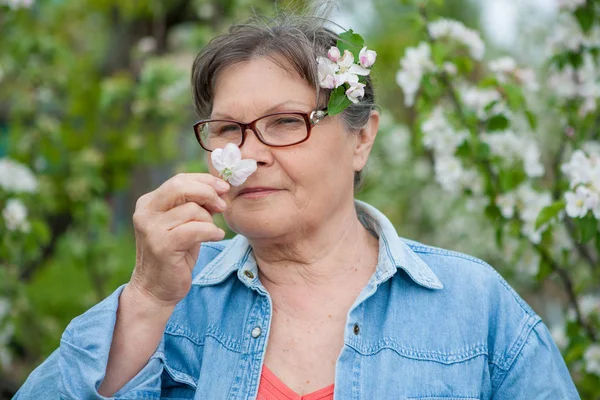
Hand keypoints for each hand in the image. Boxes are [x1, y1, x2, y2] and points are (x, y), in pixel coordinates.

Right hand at [129, 173, 228, 307]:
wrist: (156, 289)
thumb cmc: (175, 255)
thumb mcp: (183, 224)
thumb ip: (194, 205)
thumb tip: (219, 188)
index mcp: (149, 202)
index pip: (179, 180)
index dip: (205, 180)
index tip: (224, 187)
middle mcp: (146, 212)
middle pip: (181, 186)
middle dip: (208, 192)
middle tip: (223, 206)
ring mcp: (151, 229)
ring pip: (192, 210)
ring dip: (209, 220)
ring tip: (209, 232)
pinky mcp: (162, 246)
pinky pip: (195, 230)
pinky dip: (211, 232)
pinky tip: (215, 236)